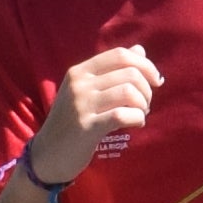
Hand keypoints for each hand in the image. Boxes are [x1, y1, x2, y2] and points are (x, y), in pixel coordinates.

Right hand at [33, 43, 158, 183]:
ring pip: (129, 92)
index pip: (120, 54)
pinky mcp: (86, 127)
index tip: (154, 81)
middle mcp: (79, 84)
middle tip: (144, 105)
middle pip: (130, 73)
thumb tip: (140, 49)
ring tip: (139, 114)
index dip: (145, 65)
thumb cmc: (74, 121)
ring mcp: (81, 105)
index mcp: (80, 71)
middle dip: (147, 89)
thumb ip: (113, 70)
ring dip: (143, 105)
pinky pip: (123, 115)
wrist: (48, 153)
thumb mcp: (88, 91)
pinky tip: (135, 124)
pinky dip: (138, 119)